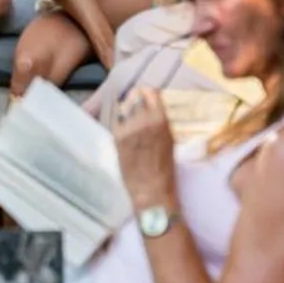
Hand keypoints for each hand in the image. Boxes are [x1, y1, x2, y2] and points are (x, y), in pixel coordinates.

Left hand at [110, 87, 177, 208]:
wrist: (151, 190)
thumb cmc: (163, 169)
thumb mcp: (168, 140)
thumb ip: (159, 122)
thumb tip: (151, 107)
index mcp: (161, 120)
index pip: (150, 92)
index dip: (144, 92)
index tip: (141, 95)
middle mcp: (145, 120)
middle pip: (134, 97)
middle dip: (132, 102)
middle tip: (131, 110)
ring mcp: (129, 128)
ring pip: (122, 109)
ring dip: (124, 113)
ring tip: (127, 125)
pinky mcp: (117, 137)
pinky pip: (114, 121)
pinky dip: (116, 123)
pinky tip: (121, 132)